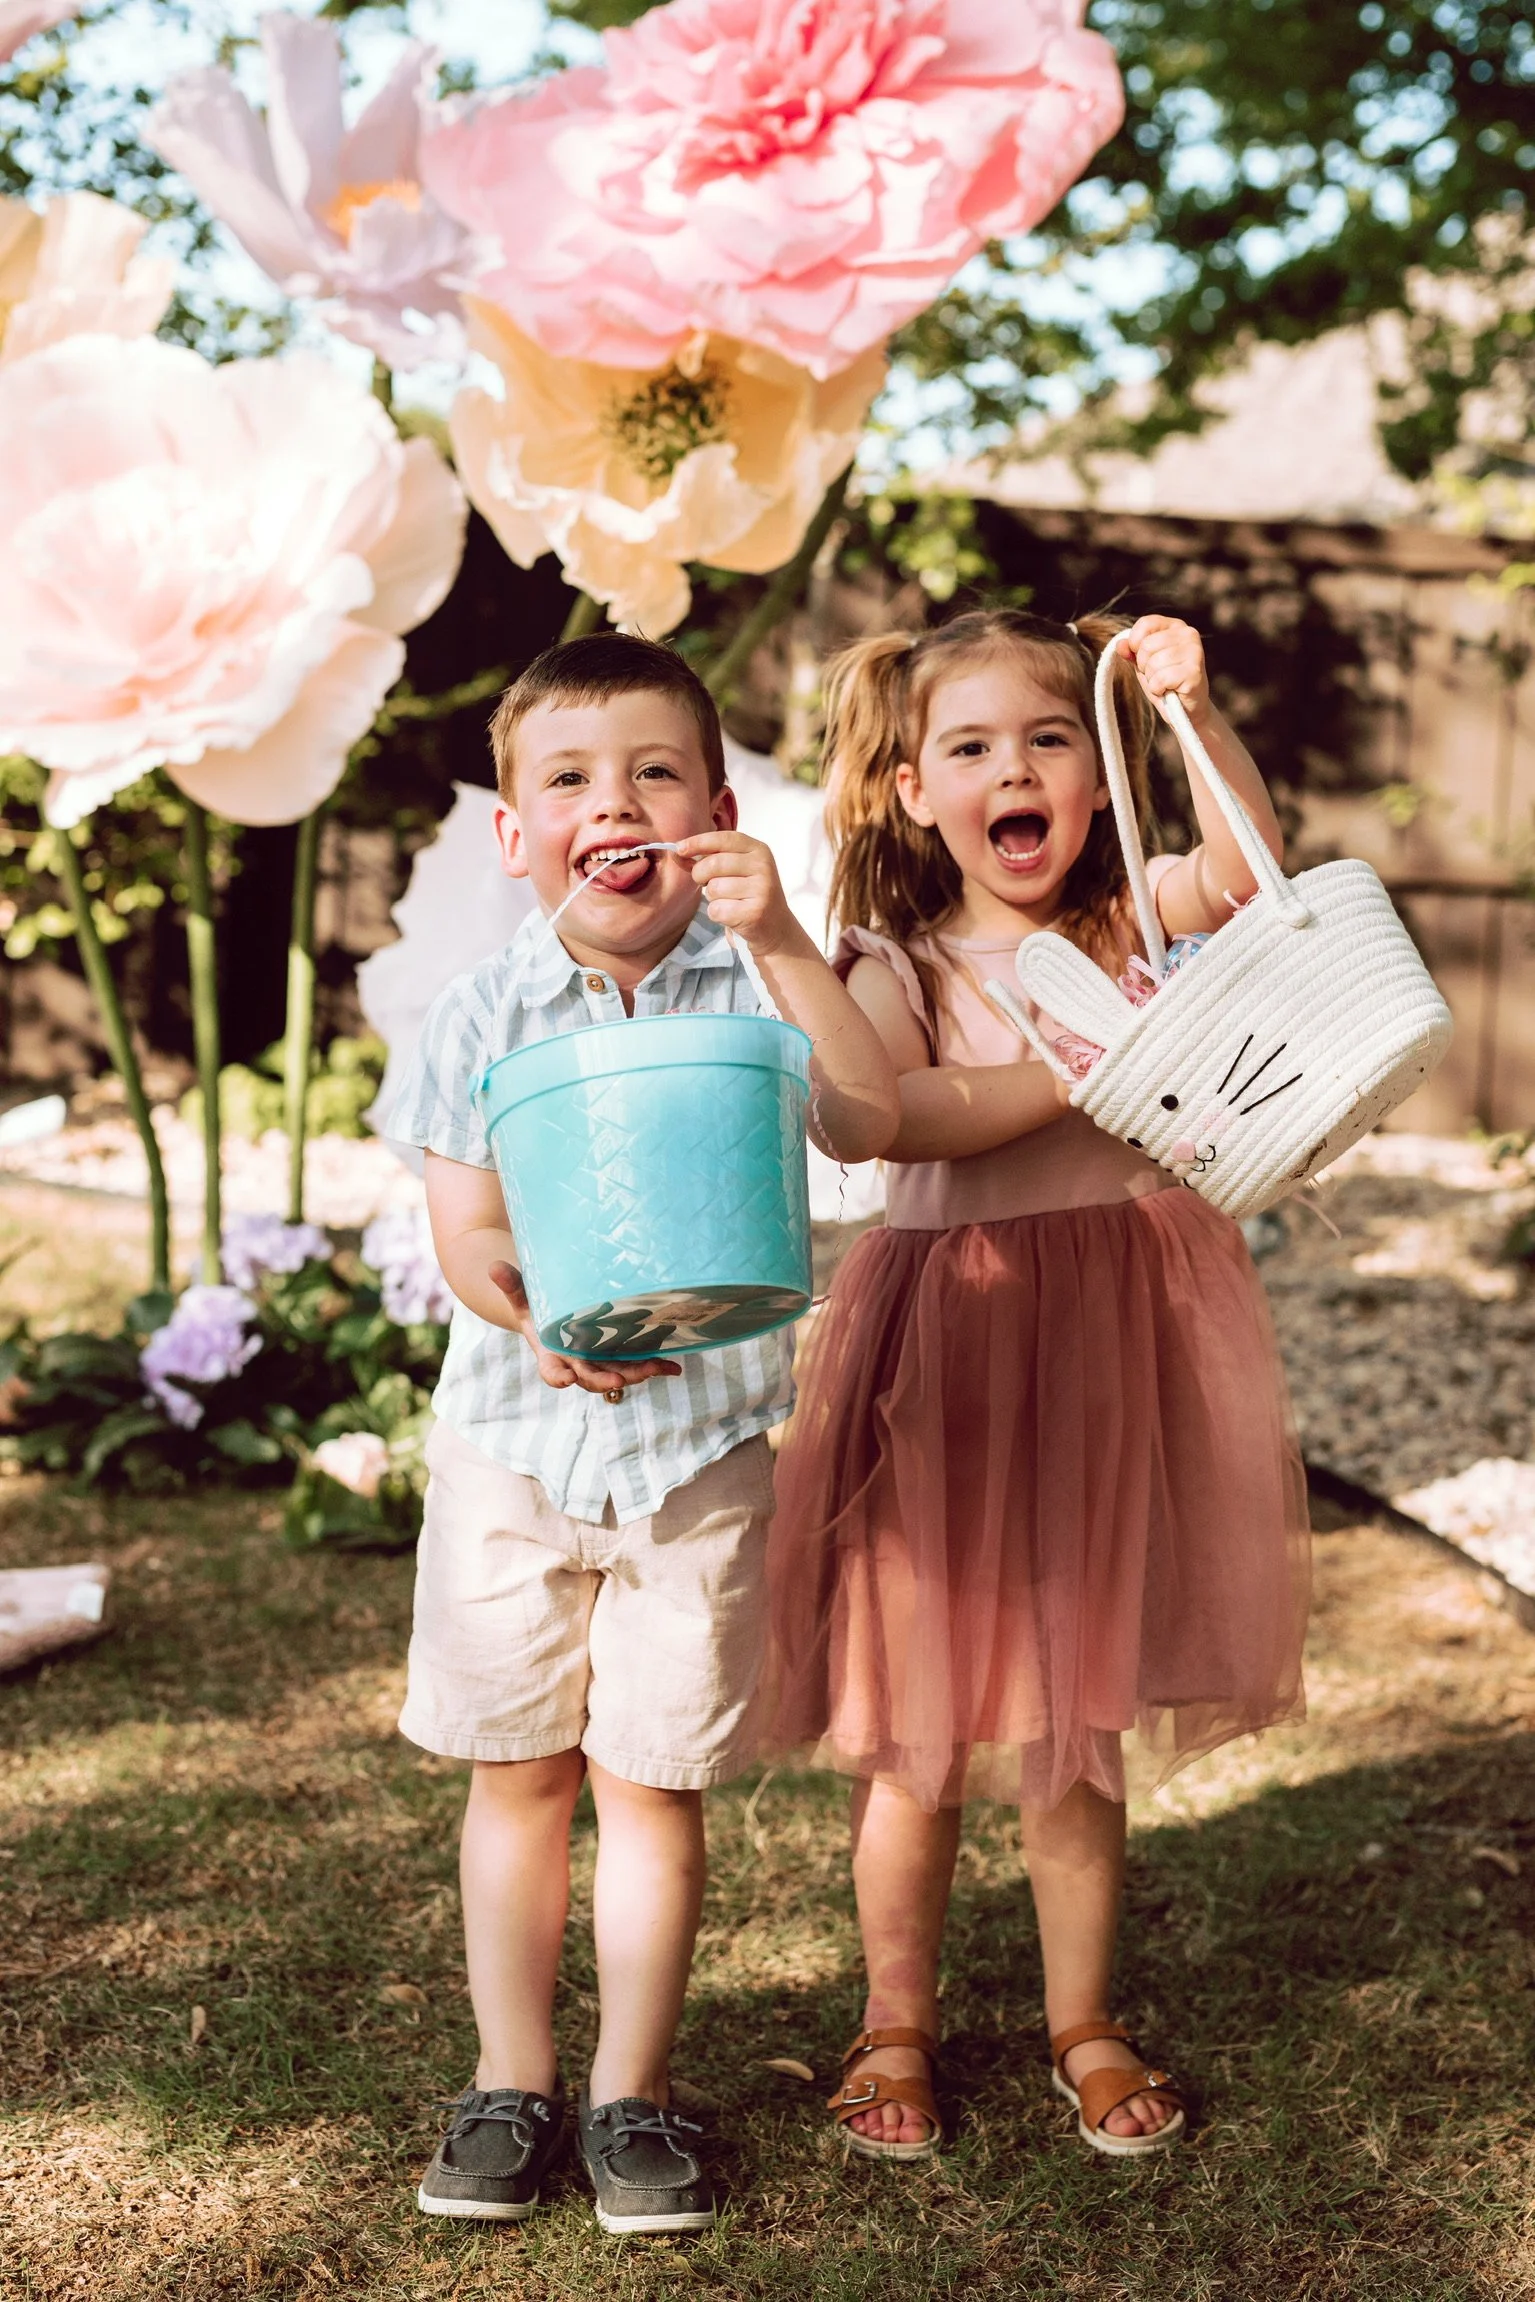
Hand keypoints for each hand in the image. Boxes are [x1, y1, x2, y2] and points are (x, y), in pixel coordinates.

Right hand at [487, 1262, 680, 1394]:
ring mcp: (600, 1362)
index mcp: (550, 1354)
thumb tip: (494, 1267)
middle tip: (620, 1380)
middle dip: (605, 1380)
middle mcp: (576, 1364)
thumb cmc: (537, 1307)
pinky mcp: (619, 1356)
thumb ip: (512, 1285)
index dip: (557, 1377)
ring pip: (619, 1374)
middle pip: (590, 1378)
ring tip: (656, 1368)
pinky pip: (637, 1364)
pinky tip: (674, 1365)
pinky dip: (655, 1366)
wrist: (557, 1316)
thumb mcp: (523, 1297)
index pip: (551, 1371)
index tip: (565, 1380)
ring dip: (637, 1373)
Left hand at [675, 830, 803, 958]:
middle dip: (700, 874)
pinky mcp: (755, 913)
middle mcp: (763, 867)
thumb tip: (677, 852)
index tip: (679, 848)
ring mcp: (762, 890)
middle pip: (713, 863)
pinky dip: (717, 915)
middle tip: (707, 884)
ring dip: (713, 898)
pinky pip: (717, 909)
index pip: (723, 839)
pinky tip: (732, 915)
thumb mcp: (736, 870)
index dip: (698, 842)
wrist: (775, 928)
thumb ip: (710, 858)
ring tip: (729, 901)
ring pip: (714, 888)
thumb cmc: (748, 896)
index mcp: (758, 850)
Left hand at [1122, 615, 1209, 724]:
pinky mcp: (1194, 671)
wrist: (1186, 710)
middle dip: (1144, 666)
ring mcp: (1194, 651)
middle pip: (1146, 646)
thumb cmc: (1165, 683)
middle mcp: (1188, 634)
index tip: (1143, 659)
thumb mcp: (1144, 664)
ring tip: (1165, 684)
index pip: (1145, 624)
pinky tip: (1170, 690)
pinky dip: (1158, 689)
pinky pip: (1160, 679)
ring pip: (1153, 664)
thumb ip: (1131, 652)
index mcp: (1175, 626)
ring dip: (1152, 680)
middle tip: (1159, 675)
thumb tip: (1120, 645)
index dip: (1135, 644)